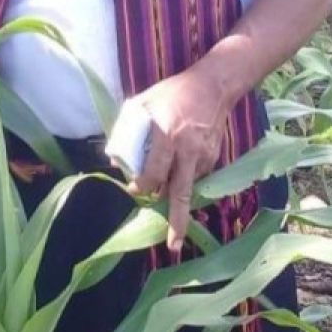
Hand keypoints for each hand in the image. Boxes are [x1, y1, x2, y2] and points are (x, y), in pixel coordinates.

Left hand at [127, 68, 233, 251]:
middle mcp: (187, 150)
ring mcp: (203, 156)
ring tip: (169, 180)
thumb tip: (116, 158)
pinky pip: (196, 175)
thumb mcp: (144, 103)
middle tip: (172, 246)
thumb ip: (127, 128)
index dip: (142, 185)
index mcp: (167, 135)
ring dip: (174, 190)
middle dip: (177, 222)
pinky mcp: (214, 157)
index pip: (153, 172)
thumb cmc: (173, 93)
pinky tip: (182, 161)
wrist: (214, 86)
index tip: (135, 189)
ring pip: (186, 185)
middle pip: (180, 193)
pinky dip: (185, 175)